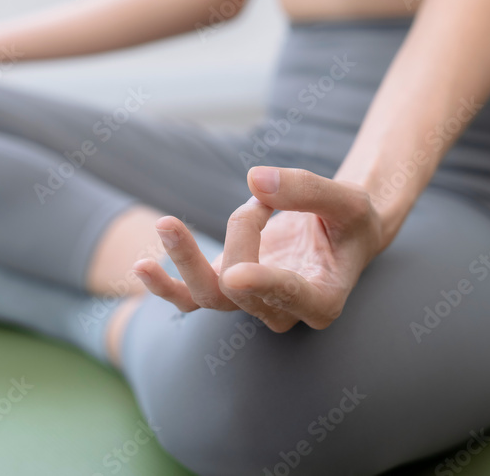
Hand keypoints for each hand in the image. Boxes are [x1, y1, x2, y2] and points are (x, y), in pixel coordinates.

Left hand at [133, 166, 384, 331]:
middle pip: (242, 290)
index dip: (264, 285)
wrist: (340, 232)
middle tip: (258, 201)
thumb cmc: (349, 219)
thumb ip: (307, 189)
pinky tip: (140, 267)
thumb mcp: (347, 200)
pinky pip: (189, 299)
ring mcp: (250, 304)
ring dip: (184, 261)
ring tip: (166, 223)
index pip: (291, 297)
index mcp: (323, 299)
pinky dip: (164, 286)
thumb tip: (254, 179)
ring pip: (208, 297)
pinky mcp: (226, 290)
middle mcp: (283, 312)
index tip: (238, 273)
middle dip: (241, 235)